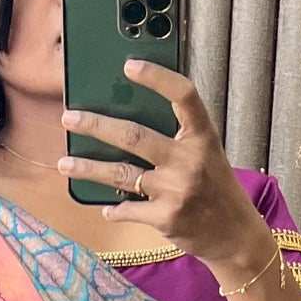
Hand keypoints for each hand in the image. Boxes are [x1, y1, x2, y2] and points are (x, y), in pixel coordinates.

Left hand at [58, 58, 268, 272]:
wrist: (234, 234)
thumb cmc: (214, 187)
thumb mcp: (206, 152)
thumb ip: (177, 135)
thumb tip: (128, 116)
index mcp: (202, 136)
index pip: (183, 96)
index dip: (157, 77)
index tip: (129, 66)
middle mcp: (190, 159)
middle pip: (134, 136)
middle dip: (96, 126)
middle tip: (70, 118)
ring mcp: (177, 189)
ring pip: (121, 174)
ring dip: (88, 168)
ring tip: (65, 163)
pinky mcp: (166, 217)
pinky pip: (128, 209)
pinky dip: (113, 209)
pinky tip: (105, 208)